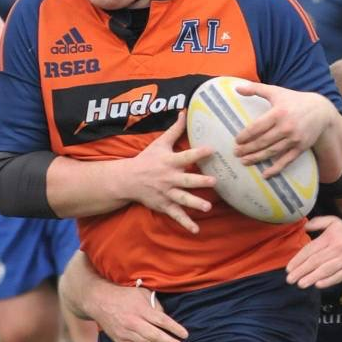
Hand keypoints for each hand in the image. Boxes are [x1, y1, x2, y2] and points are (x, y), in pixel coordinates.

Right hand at [89, 282, 187, 341]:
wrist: (99, 301)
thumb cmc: (124, 295)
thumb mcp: (142, 293)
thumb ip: (155, 305)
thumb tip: (166, 319)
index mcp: (140, 309)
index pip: (162, 321)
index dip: (175, 329)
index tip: (185, 335)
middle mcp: (133, 322)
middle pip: (156, 336)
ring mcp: (125, 332)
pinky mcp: (120, 340)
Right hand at [128, 111, 215, 233]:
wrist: (127, 180)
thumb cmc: (147, 159)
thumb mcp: (160, 143)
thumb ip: (175, 129)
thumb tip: (185, 111)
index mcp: (169, 162)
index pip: (186, 156)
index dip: (198, 153)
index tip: (212, 149)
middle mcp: (169, 178)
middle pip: (186, 180)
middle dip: (199, 181)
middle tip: (214, 181)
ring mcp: (167, 193)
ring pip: (182, 199)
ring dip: (195, 203)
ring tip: (207, 207)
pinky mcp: (164, 205)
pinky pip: (176, 215)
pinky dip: (185, 223)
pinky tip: (196, 230)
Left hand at [232, 82, 328, 176]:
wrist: (321, 110)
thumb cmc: (295, 100)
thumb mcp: (276, 91)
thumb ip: (256, 89)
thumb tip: (237, 87)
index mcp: (278, 113)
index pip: (257, 127)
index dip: (245, 136)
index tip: (236, 141)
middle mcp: (286, 127)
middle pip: (262, 141)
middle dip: (247, 149)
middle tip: (236, 153)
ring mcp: (294, 139)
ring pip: (271, 152)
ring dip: (257, 158)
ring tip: (244, 162)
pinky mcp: (301, 148)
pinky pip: (286, 160)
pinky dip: (275, 168)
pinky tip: (265, 174)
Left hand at [286, 216, 341, 287]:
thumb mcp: (334, 222)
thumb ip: (319, 222)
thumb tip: (305, 226)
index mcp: (330, 237)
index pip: (311, 249)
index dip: (299, 259)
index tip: (289, 268)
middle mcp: (337, 248)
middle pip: (316, 261)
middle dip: (301, 271)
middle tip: (290, 279)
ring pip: (326, 270)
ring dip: (312, 277)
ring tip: (300, 284)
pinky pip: (338, 277)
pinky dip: (328, 281)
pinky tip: (318, 285)